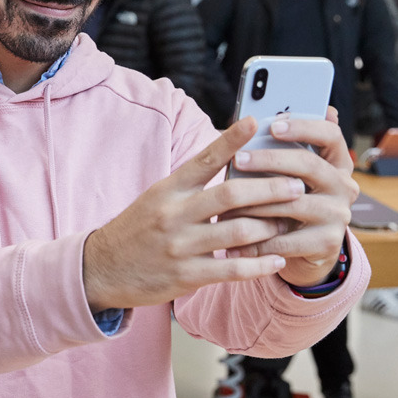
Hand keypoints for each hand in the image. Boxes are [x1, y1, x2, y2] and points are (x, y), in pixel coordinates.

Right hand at [82, 118, 297, 311]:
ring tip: (289, 221)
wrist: (101, 270)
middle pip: (231, 195)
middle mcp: (174, 215)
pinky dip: (260, 265)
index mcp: (169, 190)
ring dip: (270, 226)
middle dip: (270, 189)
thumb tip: (230, 158)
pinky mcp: (186, 276)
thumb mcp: (158, 198)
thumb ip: (192, 183)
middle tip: (297, 184)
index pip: (204, 159)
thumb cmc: (138, 229)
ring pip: (238, 232)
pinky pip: (232, 269)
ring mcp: (180, 247)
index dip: (231, 139)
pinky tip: (278, 260)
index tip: (255, 121)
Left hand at [227, 107, 359, 287]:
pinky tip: (233, 239)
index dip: (304, 127)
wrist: (303, 251)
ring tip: (227, 201)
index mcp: (337, 162)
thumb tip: (255, 120)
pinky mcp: (327, 243)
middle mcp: (344, 186)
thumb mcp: (286, 176)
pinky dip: (256, 240)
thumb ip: (277, 151)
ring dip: (256, 202)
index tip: (273, 125)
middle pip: (310, 165)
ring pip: (294, 202)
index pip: (331, 135)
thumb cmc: (286, 202)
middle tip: (239, 159)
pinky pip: (286, 240)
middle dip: (270, 159)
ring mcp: (339, 215)